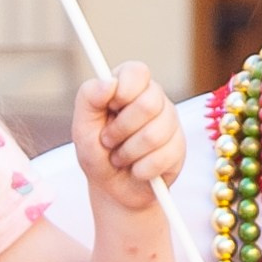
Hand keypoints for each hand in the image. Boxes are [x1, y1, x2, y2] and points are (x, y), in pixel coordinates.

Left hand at [76, 61, 182, 213]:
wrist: (114, 190)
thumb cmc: (97, 154)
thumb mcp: (82, 128)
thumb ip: (88, 99)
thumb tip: (108, 83)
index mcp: (129, 86)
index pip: (137, 71)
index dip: (125, 90)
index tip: (111, 107)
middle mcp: (153, 99)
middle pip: (149, 104)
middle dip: (121, 130)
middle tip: (108, 140)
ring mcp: (169, 123)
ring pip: (155, 134)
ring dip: (128, 153)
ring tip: (120, 158)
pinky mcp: (179, 147)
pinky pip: (162, 158)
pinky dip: (141, 169)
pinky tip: (136, 169)